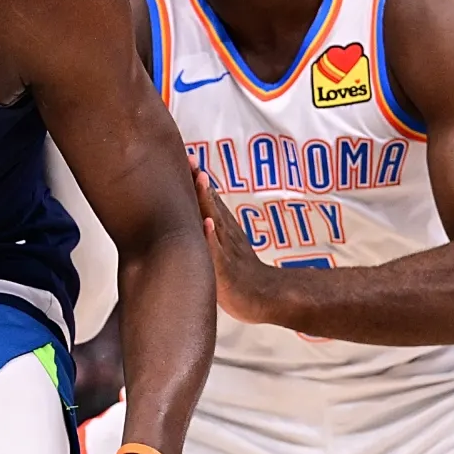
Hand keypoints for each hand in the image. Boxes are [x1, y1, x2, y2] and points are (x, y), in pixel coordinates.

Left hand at [193, 169, 266, 323]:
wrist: (266, 297)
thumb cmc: (240, 273)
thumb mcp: (223, 246)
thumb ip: (209, 229)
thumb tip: (195, 212)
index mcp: (223, 228)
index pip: (209, 199)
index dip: (197, 179)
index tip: (187, 156)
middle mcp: (226, 234)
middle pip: (212, 203)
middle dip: (199, 181)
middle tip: (190, 158)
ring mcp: (228, 251)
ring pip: (216, 221)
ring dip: (208, 200)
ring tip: (200, 179)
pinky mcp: (227, 272)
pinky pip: (218, 253)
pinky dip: (212, 238)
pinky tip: (207, 224)